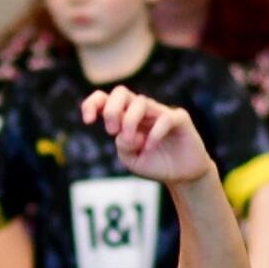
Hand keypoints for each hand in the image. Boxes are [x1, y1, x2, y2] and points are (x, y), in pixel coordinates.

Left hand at [81, 87, 212, 184]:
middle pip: (121, 92)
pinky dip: (154, 133)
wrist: (181, 175)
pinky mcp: (179, 119)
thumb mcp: (131, 160)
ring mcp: (160, 112)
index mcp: (126, 118)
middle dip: (111, 110)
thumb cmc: (154, 163)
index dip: (92, 104)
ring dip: (130, 121)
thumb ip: (123, 146)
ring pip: (140, 102)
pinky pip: (165, 118)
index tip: (88, 120)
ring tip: (133, 142)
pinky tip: (150, 147)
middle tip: (111, 131)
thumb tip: (125, 133)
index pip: (105, 99)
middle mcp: (142, 111)